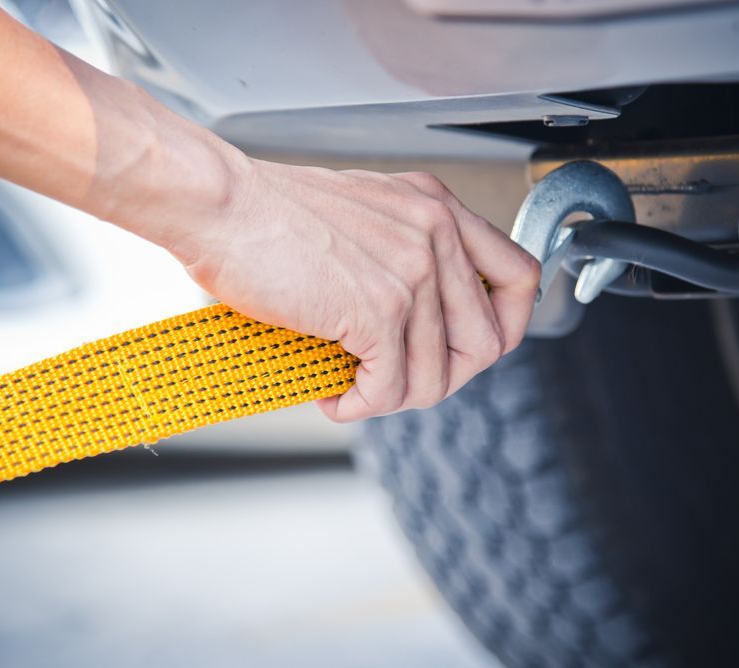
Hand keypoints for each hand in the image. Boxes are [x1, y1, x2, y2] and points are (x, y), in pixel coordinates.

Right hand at [179, 160, 539, 421]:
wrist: (219, 205)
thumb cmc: (270, 214)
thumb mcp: (365, 215)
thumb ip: (407, 253)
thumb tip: (425, 325)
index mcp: (437, 209)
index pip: (519, 278)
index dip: (507, 327)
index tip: (468, 351)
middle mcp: (436, 235)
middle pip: (486, 343)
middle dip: (440, 377)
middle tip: (393, 381)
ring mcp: (412, 272)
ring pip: (436, 377)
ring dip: (392, 398)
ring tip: (353, 389)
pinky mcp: (379, 309)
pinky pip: (390, 390)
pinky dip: (359, 406)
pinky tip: (333, 394)